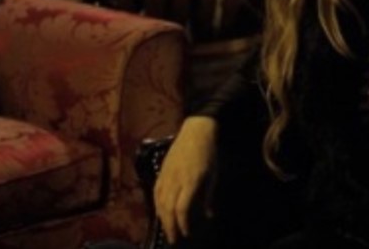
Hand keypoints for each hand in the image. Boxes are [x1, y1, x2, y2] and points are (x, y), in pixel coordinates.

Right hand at [154, 116, 217, 243]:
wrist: (196, 131)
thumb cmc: (208, 153)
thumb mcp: (213, 175)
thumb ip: (208, 196)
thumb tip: (208, 215)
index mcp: (191, 181)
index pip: (182, 208)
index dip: (183, 223)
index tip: (187, 233)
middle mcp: (176, 180)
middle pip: (168, 208)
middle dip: (170, 226)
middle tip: (173, 238)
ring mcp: (166, 175)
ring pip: (159, 202)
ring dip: (162, 218)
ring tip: (167, 229)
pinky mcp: (161, 171)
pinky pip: (156, 192)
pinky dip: (157, 205)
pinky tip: (160, 212)